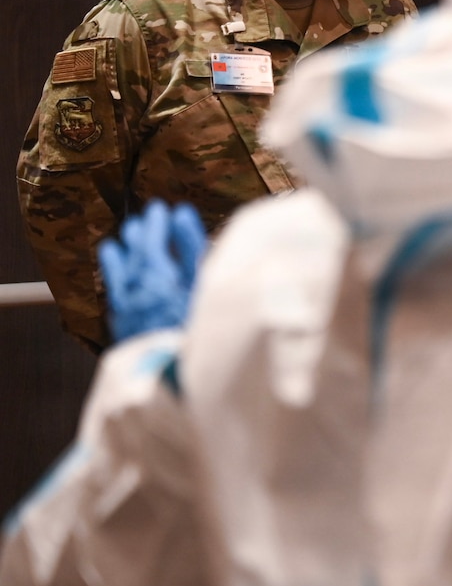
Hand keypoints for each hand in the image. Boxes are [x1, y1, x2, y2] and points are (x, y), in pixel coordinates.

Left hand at [98, 199, 208, 342]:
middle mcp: (134, 289)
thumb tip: (181, 213)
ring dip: (123, 253)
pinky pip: (115, 291)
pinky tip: (117, 278)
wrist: (177, 377)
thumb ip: (191, 247)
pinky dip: (116, 276)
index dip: (158, 222)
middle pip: (134, 254)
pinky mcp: (122, 325)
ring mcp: (126, 308)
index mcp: (155, 276)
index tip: (163, 208)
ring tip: (122, 240)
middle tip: (145, 219)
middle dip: (140, 233)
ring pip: (118, 272)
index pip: (153, 239)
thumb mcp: (203, 284)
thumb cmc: (199, 329)